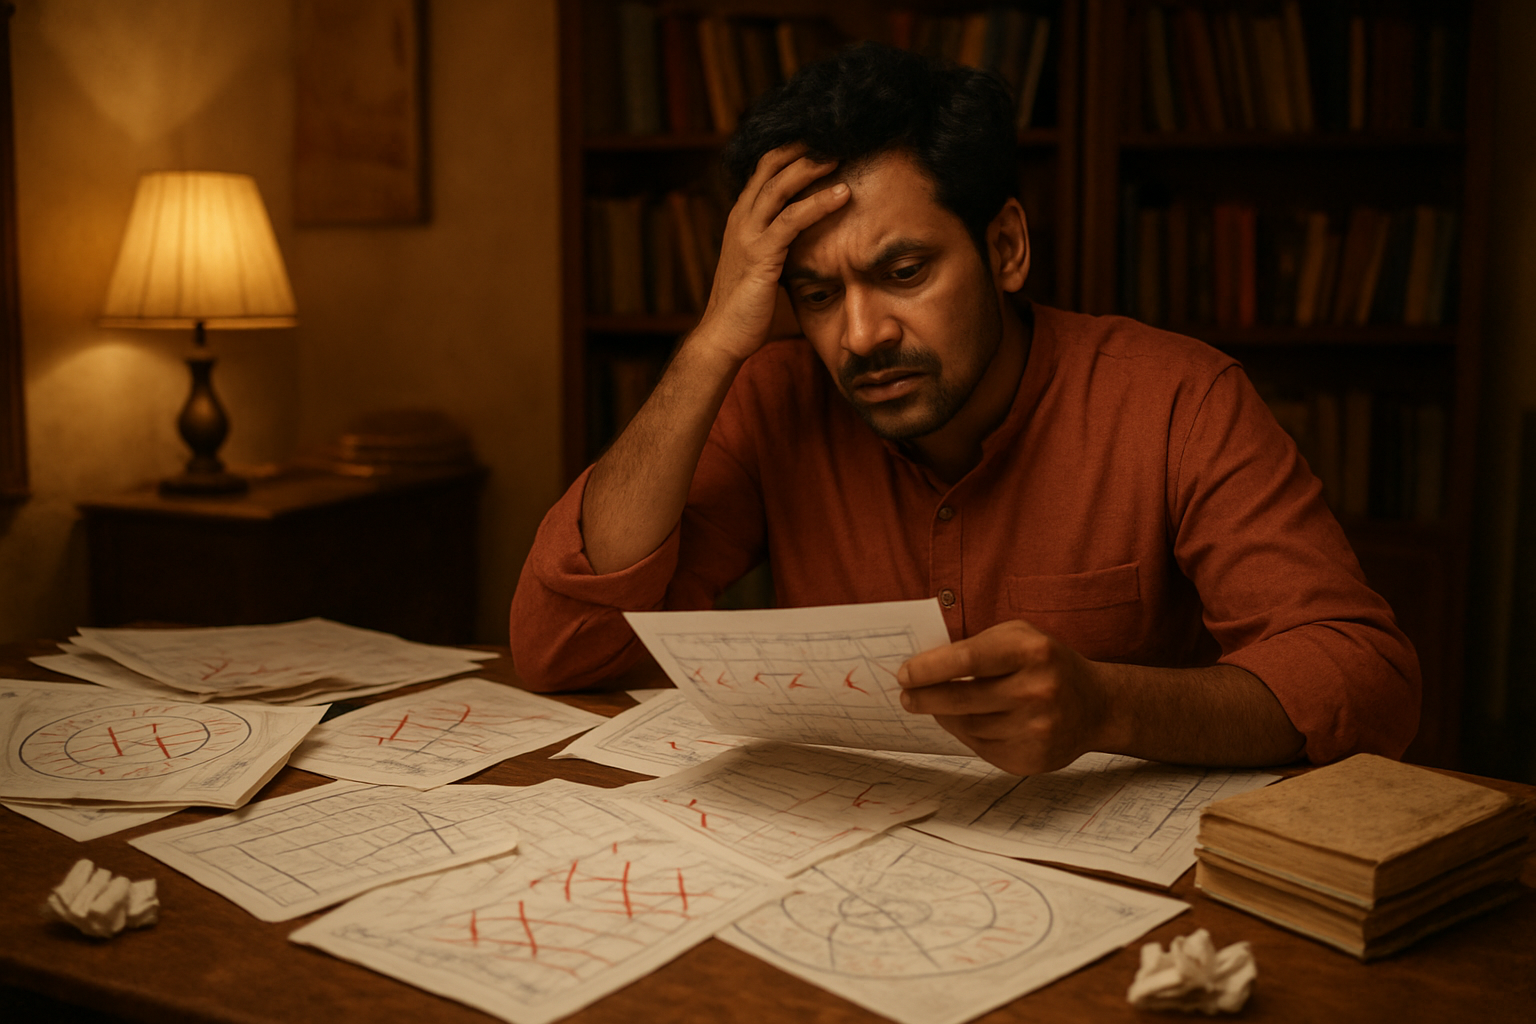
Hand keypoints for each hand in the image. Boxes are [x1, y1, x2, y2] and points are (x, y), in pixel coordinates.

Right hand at [693, 144, 850, 363]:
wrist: (723, 336)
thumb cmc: (747, 307)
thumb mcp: (764, 265)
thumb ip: (780, 244)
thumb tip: (810, 237)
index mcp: (741, 218)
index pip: (764, 170)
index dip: (791, 151)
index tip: (822, 139)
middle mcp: (741, 219)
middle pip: (770, 167)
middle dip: (802, 148)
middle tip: (835, 135)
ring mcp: (747, 235)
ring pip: (779, 186)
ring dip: (812, 167)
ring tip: (841, 154)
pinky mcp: (760, 255)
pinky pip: (792, 219)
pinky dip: (819, 203)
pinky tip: (843, 194)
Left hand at [896, 619, 1111, 775]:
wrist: (1096, 705)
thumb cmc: (1046, 663)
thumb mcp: (1018, 637)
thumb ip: (976, 646)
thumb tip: (923, 666)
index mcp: (1032, 652)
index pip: (967, 660)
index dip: (929, 668)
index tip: (904, 674)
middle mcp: (1038, 690)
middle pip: (962, 699)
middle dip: (925, 697)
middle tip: (907, 696)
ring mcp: (1037, 728)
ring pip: (968, 727)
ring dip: (945, 716)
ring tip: (937, 706)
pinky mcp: (1033, 758)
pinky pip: (982, 748)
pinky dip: (966, 734)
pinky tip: (966, 721)